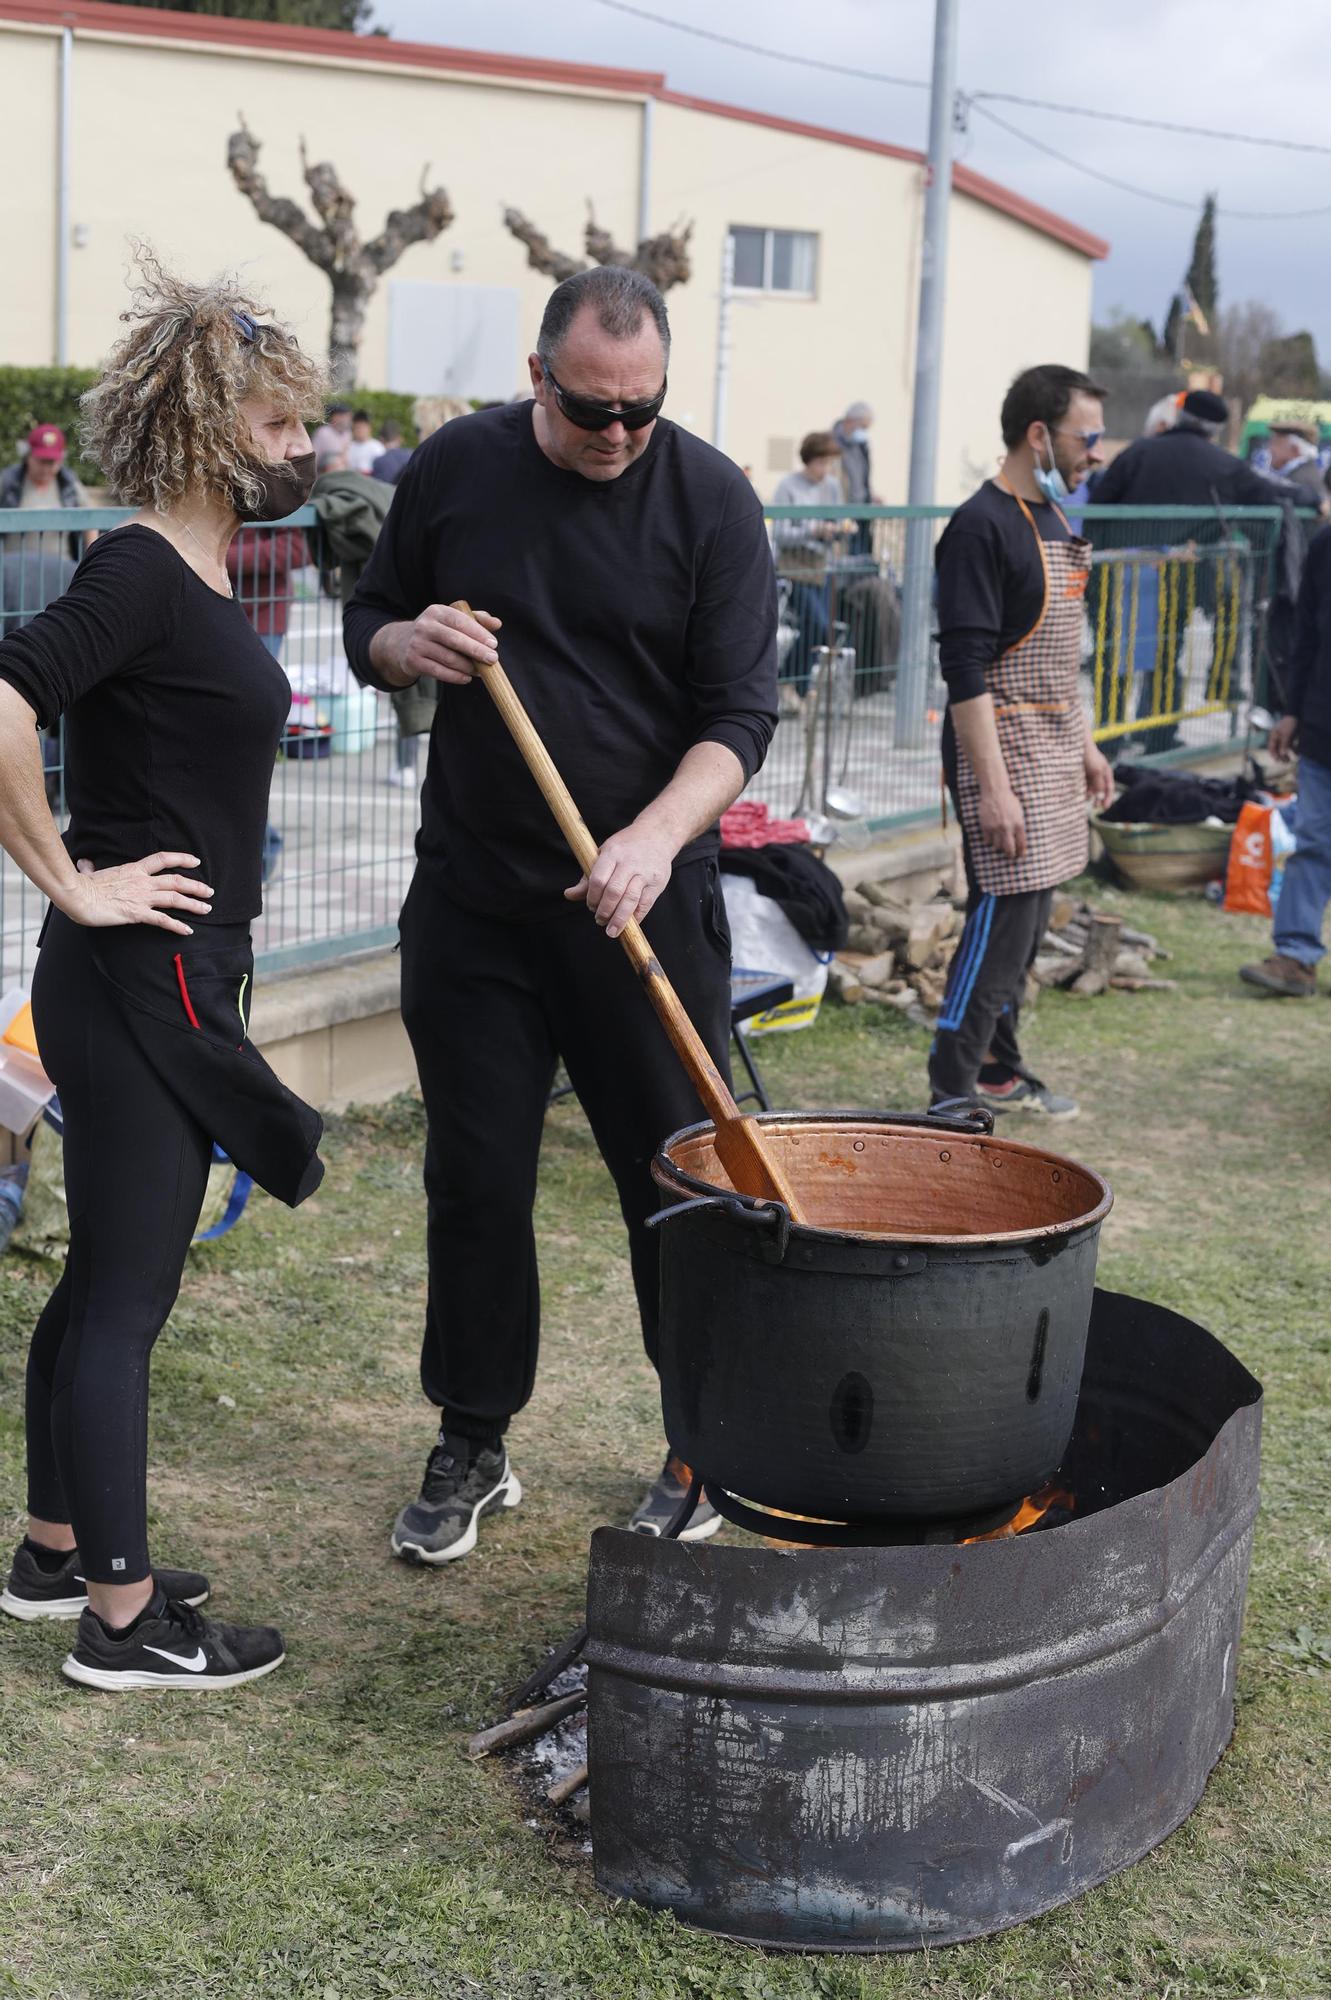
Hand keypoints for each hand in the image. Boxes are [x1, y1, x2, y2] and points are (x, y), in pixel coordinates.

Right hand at [62, 853, 214, 935]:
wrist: (77, 896)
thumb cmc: (82, 886)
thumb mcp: (89, 873)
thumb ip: (91, 869)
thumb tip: (84, 865)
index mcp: (133, 870)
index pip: (162, 859)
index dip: (181, 859)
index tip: (196, 862)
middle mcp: (142, 882)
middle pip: (176, 881)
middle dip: (196, 887)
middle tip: (209, 892)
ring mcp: (141, 897)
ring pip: (175, 899)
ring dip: (193, 905)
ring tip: (207, 909)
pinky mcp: (137, 913)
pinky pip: (162, 920)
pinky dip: (177, 926)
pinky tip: (188, 930)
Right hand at [386, 604, 500, 686]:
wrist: (403, 643)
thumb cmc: (437, 631)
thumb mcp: (453, 619)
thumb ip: (476, 620)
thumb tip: (497, 623)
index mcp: (436, 611)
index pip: (460, 621)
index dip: (478, 633)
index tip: (494, 644)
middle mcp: (424, 626)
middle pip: (455, 640)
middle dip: (476, 651)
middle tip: (493, 659)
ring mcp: (417, 644)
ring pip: (448, 658)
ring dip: (468, 667)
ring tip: (481, 671)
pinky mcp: (413, 661)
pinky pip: (439, 672)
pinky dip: (456, 677)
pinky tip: (467, 678)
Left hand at [564, 821, 675, 937]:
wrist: (657, 835)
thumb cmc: (625, 847)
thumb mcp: (604, 855)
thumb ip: (588, 877)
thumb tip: (568, 895)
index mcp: (612, 853)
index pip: (598, 879)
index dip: (592, 898)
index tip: (590, 906)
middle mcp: (629, 862)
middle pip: (614, 892)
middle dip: (604, 911)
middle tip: (599, 920)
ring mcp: (645, 873)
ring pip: (630, 900)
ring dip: (619, 919)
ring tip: (612, 930)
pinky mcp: (657, 883)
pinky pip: (645, 904)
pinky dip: (636, 917)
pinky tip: (629, 923)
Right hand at [978, 785, 1026, 860]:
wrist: (995, 792)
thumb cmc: (1009, 801)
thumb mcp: (1019, 813)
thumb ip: (1019, 826)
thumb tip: (1019, 840)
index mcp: (1019, 824)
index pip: (1021, 843)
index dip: (1021, 851)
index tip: (1021, 855)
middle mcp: (1008, 827)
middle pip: (1009, 849)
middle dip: (1010, 854)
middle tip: (1010, 855)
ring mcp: (996, 828)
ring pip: (997, 846)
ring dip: (999, 846)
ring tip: (1000, 844)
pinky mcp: (986, 826)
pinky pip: (987, 840)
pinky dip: (990, 841)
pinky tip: (991, 837)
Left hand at [1083, 740, 1115, 810]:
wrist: (1075, 744)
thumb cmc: (1089, 756)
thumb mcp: (1096, 771)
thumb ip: (1099, 785)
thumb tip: (1100, 798)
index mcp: (1106, 771)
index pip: (1109, 787)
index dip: (1108, 798)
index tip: (1105, 807)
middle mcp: (1099, 772)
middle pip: (1100, 789)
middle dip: (1098, 798)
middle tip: (1095, 807)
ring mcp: (1089, 772)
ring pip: (1091, 787)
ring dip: (1090, 794)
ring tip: (1086, 799)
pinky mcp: (1080, 772)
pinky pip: (1083, 784)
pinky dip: (1082, 790)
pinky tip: (1080, 794)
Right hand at [1268, 714, 1299, 760]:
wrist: (1297, 715)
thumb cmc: (1289, 724)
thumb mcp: (1286, 735)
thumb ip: (1284, 745)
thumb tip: (1282, 755)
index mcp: (1273, 737)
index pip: (1271, 749)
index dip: (1274, 755)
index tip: (1278, 761)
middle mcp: (1278, 738)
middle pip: (1278, 750)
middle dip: (1281, 756)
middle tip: (1286, 762)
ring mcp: (1285, 738)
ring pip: (1285, 749)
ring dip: (1287, 754)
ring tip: (1291, 760)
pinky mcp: (1291, 738)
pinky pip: (1291, 746)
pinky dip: (1294, 750)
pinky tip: (1297, 753)